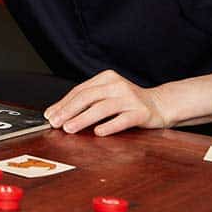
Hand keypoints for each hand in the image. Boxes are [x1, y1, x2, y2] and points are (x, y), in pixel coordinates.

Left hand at [44, 70, 169, 136]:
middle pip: (88, 97)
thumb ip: (87, 101)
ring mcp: (130, 98)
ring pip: (102, 108)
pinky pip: (122, 120)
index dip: (63, 103)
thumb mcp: (107, 95)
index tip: (50, 115)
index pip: (79, 90)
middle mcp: (117, 86)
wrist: (160, 104)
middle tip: (55, 123)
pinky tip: (98, 132)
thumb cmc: (128, 102)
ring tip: (69, 128)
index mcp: (106, 78)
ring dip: (83, 119)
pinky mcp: (141, 112)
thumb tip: (58, 114)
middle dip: (68, 111)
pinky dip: (109, 126)